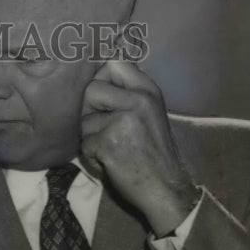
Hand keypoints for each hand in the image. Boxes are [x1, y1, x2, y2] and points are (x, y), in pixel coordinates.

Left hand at [80, 60, 199, 236]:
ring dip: (90, 137)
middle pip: (91, 89)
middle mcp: (138, 101)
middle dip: (89, 110)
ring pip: (84, 120)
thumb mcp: (150, 112)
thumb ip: (129, 91)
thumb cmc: (154, 151)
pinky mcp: (109, 143)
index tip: (102, 95)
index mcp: (148, 91)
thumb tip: (103, 65)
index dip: (100, 76)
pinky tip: (110, 161)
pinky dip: (92, 156)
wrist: (165, 187)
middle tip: (104, 127)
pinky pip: (84, 143)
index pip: (114, 62)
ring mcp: (123, 121)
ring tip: (111, 148)